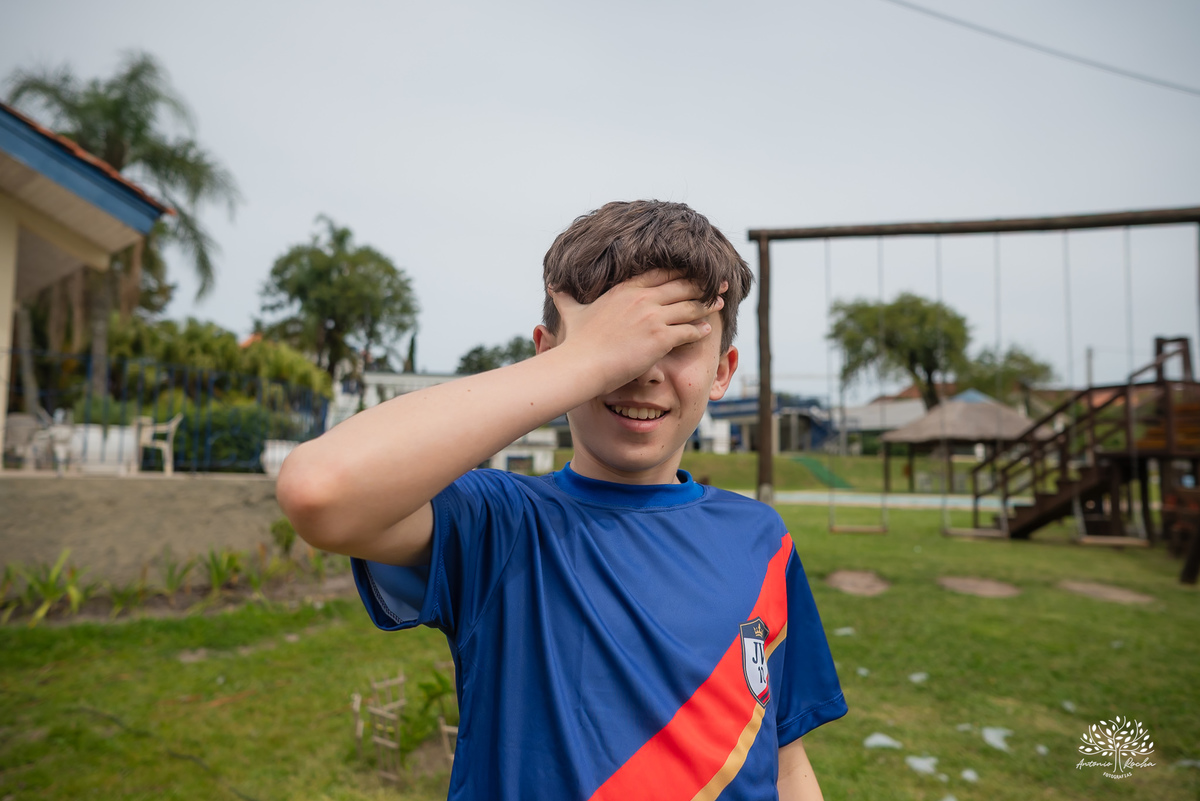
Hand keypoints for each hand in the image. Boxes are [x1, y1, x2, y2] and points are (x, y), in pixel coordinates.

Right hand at [549, 269, 725, 391]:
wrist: (581, 364)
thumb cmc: (576, 343)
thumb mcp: (571, 313)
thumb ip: (565, 298)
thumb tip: (551, 287)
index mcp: (626, 289)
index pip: (661, 273)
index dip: (680, 272)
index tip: (693, 272)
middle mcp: (642, 298)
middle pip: (681, 285)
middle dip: (703, 284)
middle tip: (719, 282)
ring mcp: (653, 317)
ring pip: (690, 306)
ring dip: (708, 304)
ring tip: (719, 302)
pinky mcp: (660, 338)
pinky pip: (688, 330)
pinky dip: (700, 330)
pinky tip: (708, 330)